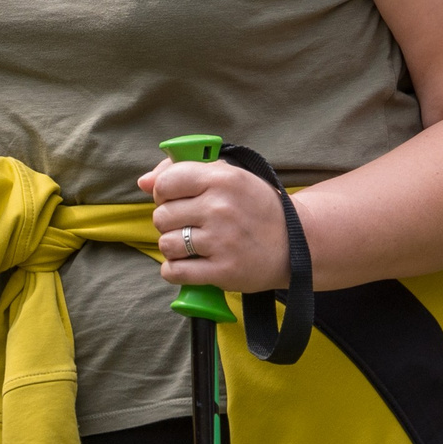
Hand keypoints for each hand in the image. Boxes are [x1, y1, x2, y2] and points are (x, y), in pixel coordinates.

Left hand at [140, 152, 290, 293]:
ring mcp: (221, 241)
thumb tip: (143, 182)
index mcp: (222, 178)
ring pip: (165, 244)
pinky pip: (175, 272)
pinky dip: (174, 271)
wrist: (300, 243)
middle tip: (189, 226)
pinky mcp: (223, 271)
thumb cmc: (257, 208)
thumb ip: (184, 171)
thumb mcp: (228, 177)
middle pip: (161, 216)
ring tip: (191, 246)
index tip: (176, 200)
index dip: (164, 194)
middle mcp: (220, 207)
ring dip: (172, 247)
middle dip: (169, 222)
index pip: (165, 183)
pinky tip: (188, 264)